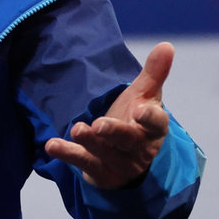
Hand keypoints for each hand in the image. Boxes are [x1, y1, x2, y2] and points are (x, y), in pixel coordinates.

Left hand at [45, 41, 173, 188]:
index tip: (139, 110)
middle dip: (115, 132)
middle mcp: (139, 148)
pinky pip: (85, 164)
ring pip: (106, 154)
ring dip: (91, 143)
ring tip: (77, 129)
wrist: (126, 158)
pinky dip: (69, 155)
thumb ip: (153, 73)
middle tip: (100, 124)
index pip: (156, 123)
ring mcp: (120, 163)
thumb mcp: (143, 96)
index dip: (149, 118)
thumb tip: (166, 45)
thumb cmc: (134, 120)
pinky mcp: (101, 173)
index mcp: (152, 128)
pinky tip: (52, 145)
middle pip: (129, 141)